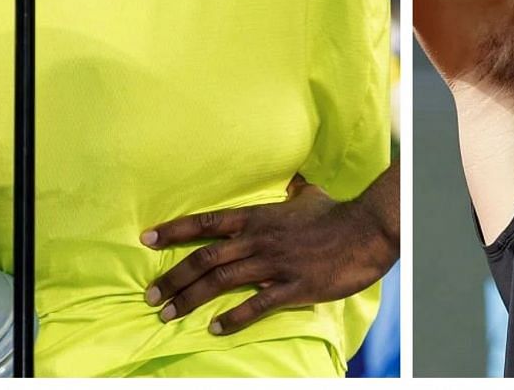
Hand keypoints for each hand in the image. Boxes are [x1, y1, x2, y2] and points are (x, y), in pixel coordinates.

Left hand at [141, 174, 395, 335]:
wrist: (367, 231)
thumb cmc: (336, 213)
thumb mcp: (309, 195)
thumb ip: (292, 191)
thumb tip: (292, 183)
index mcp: (257, 217)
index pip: (206, 223)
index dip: (174, 231)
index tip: (146, 239)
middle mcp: (258, 240)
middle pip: (205, 258)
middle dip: (173, 277)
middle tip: (150, 294)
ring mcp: (274, 264)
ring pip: (222, 282)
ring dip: (191, 299)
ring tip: (168, 314)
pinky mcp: (293, 287)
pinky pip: (256, 305)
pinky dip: (234, 318)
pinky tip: (215, 329)